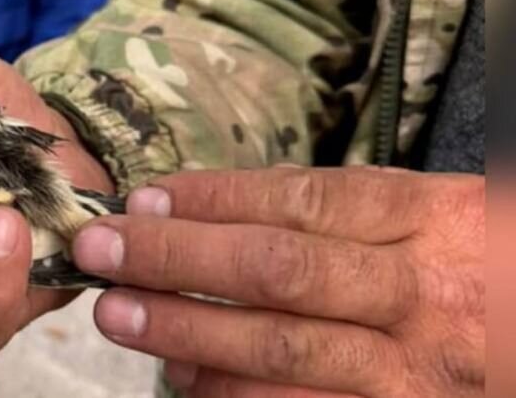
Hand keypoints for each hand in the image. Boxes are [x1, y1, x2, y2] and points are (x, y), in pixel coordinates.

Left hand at [71, 166, 483, 396]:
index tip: (141, 199)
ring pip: (281, 349)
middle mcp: (419, 296)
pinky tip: (182, 377)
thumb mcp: (434, 211)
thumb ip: (336, 205)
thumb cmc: (479, 264)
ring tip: (116, 313)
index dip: (210, 201)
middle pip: (275, 270)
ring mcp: (413, 374)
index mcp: (429, 220)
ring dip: (185, 330)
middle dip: (174, 258)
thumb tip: (214, 201)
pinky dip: (233, 395)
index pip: (299, 202)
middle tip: (99, 250)